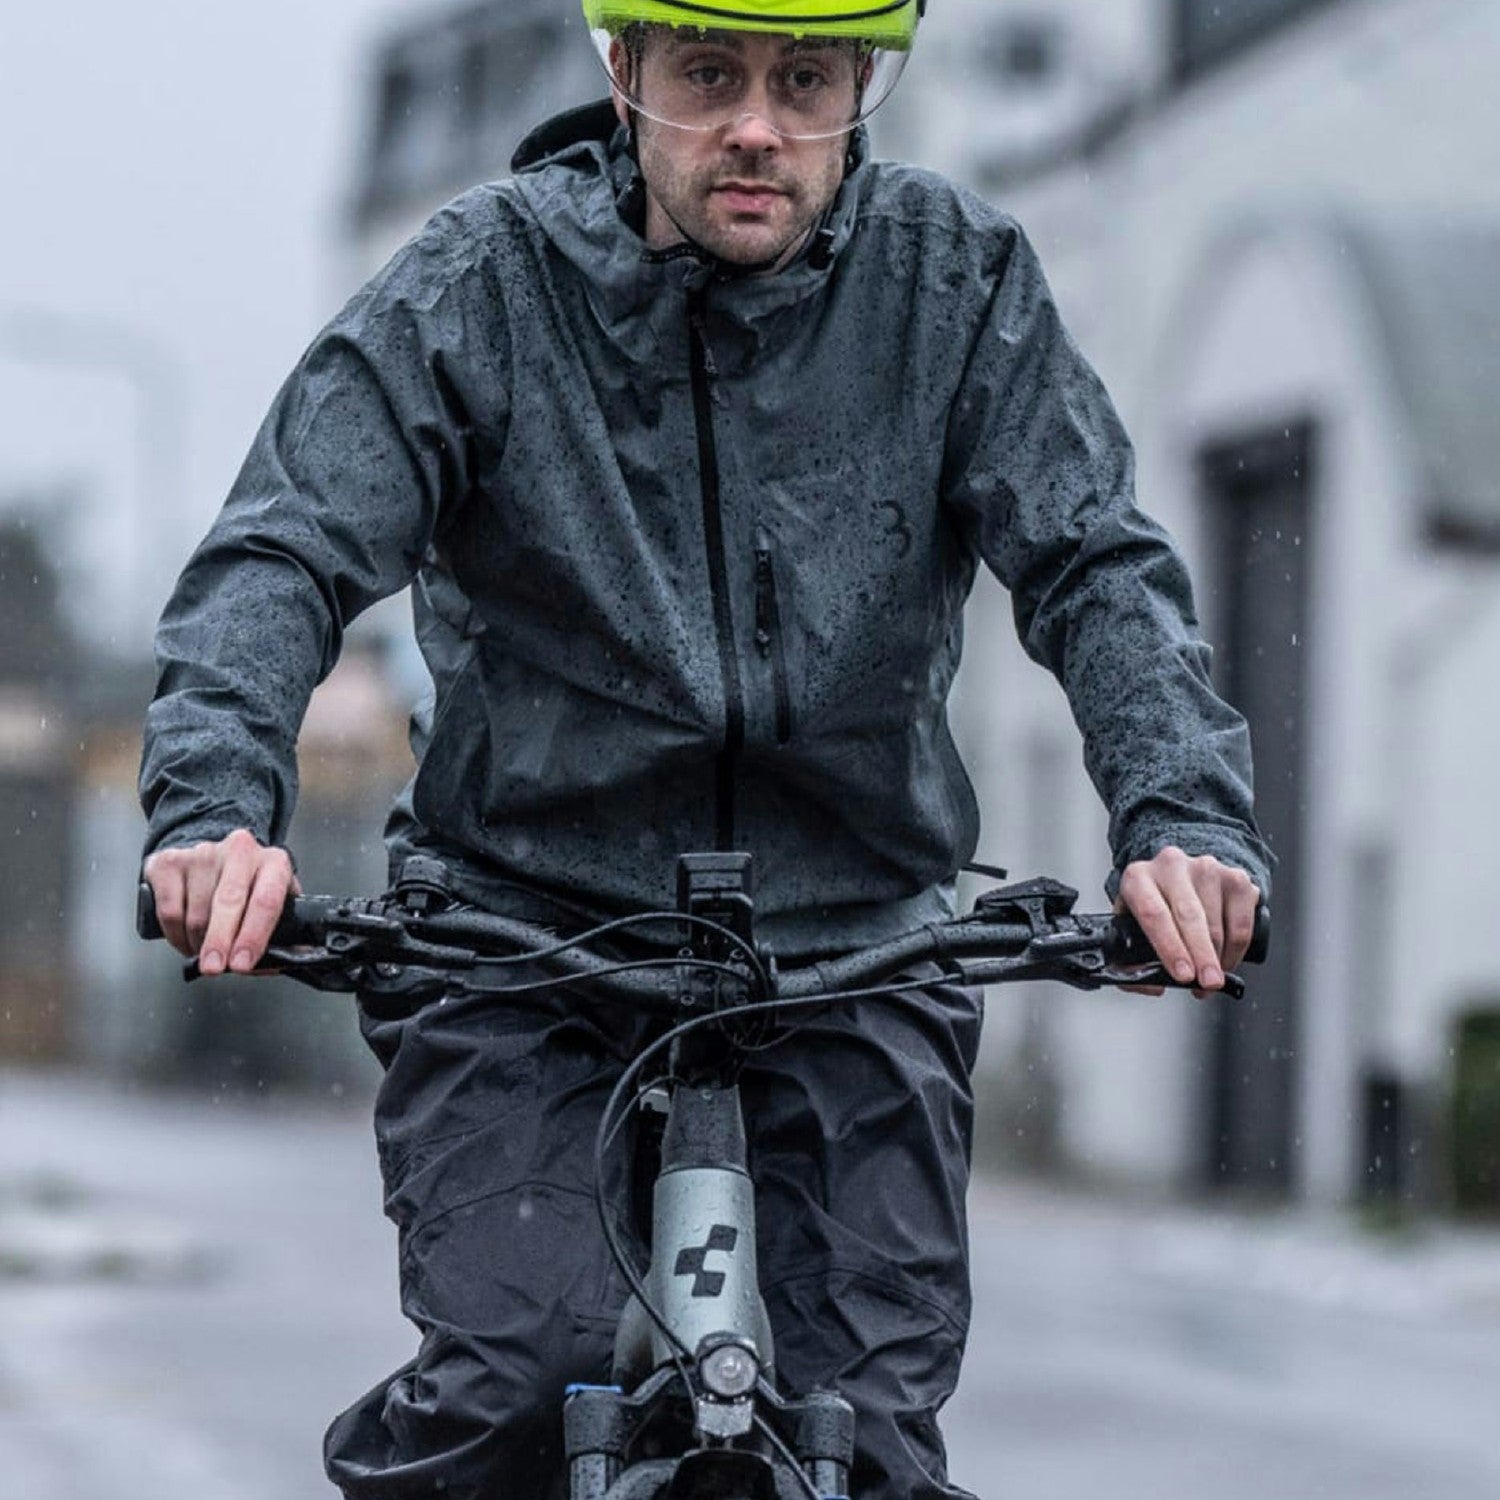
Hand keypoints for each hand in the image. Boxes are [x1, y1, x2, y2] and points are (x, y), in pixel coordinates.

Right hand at [143, 830, 299, 974]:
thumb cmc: (248, 887)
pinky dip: (176, 936)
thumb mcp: (276, 901)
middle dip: (220, 941)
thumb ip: (284, 931)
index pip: (267, 900)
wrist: (213, 858)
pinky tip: (185, 940)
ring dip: (199, 944)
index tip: (243, 963)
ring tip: (207, 953)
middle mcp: (240, 851)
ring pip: (197, 912)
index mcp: (274, 862)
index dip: (254, 935)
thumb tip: (288, 960)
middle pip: (229, 901)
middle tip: (215, 968)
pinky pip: (169, 911)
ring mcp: (203, 853)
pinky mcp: (171, 862)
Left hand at [1114, 847, 1259, 994]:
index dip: (1170, 947)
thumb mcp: (1129, 928)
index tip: (1182, 975)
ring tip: (1209, 977)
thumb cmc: (1153, 908)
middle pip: (1190, 916)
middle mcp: (1171, 866)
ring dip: (1217, 958)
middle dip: (1201, 956)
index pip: (1154, 913)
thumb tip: (1151, 984)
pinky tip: (1225, 961)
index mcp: (1138, 878)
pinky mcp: (1235, 877)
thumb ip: (1129, 961)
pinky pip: (1242, 922)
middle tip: (1207, 984)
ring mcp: (1206, 868)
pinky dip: (1237, 950)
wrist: (1179, 878)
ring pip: (1217, 923)